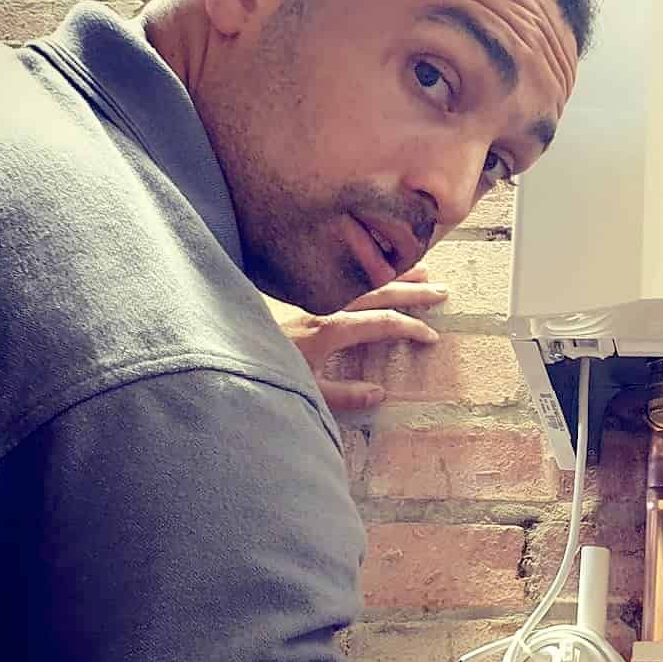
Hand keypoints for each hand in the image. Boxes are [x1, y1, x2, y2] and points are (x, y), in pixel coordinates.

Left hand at [269, 264, 447, 410]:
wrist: (221, 350)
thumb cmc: (262, 372)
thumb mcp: (306, 391)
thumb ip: (343, 394)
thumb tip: (380, 393)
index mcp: (330, 328)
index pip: (382, 323)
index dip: (410, 328)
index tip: (431, 336)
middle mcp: (324, 305)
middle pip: (378, 291)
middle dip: (412, 292)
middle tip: (442, 291)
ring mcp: (312, 296)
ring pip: (362, 278)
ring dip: (393, 274)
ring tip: (421, 267)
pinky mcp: (299, 294)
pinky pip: (342, 275)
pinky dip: (365, 269)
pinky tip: (373, 267)